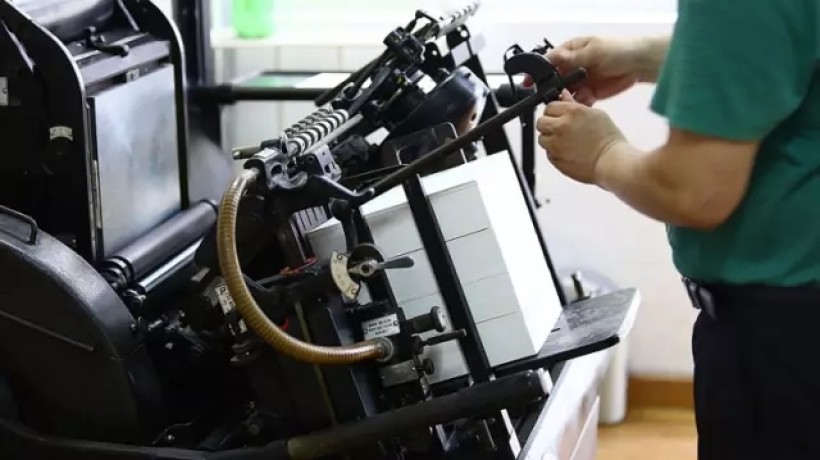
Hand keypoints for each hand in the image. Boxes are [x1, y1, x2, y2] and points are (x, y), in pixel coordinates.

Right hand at [530, 36, 644, 105]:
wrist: (639, 64)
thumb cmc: (618, 50)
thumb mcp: (594, 51)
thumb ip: (573, 57)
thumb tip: (553, 56)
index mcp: (571, 51)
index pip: (549, 62)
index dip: (539, 73)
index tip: (530, 83)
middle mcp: (573, 66)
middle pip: (554, 80)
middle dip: (552, 90)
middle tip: (551, 97)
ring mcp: (581, 81)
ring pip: (565, 94)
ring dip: (565, 100)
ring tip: (568, 104)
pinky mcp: (590, 93)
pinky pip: (578, 102)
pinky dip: (577, 106)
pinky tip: (580, 106)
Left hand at [537, 92, 626, 184]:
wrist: (611, 162)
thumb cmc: (608, 140)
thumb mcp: (596, 114)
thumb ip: (575, 105)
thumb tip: (564, 96)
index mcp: (571, 112)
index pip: (550, 106)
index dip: (555, 111)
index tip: (560, 115)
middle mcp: (560, 127)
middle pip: (541, 122)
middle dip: (549, 123)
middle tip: (560, 128)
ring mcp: (555, 144)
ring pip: (542, 138)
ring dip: (550, 138)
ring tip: (565, 141)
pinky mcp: (555, 159)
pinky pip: (548, 153)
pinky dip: (555, 152)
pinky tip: (568, 151)